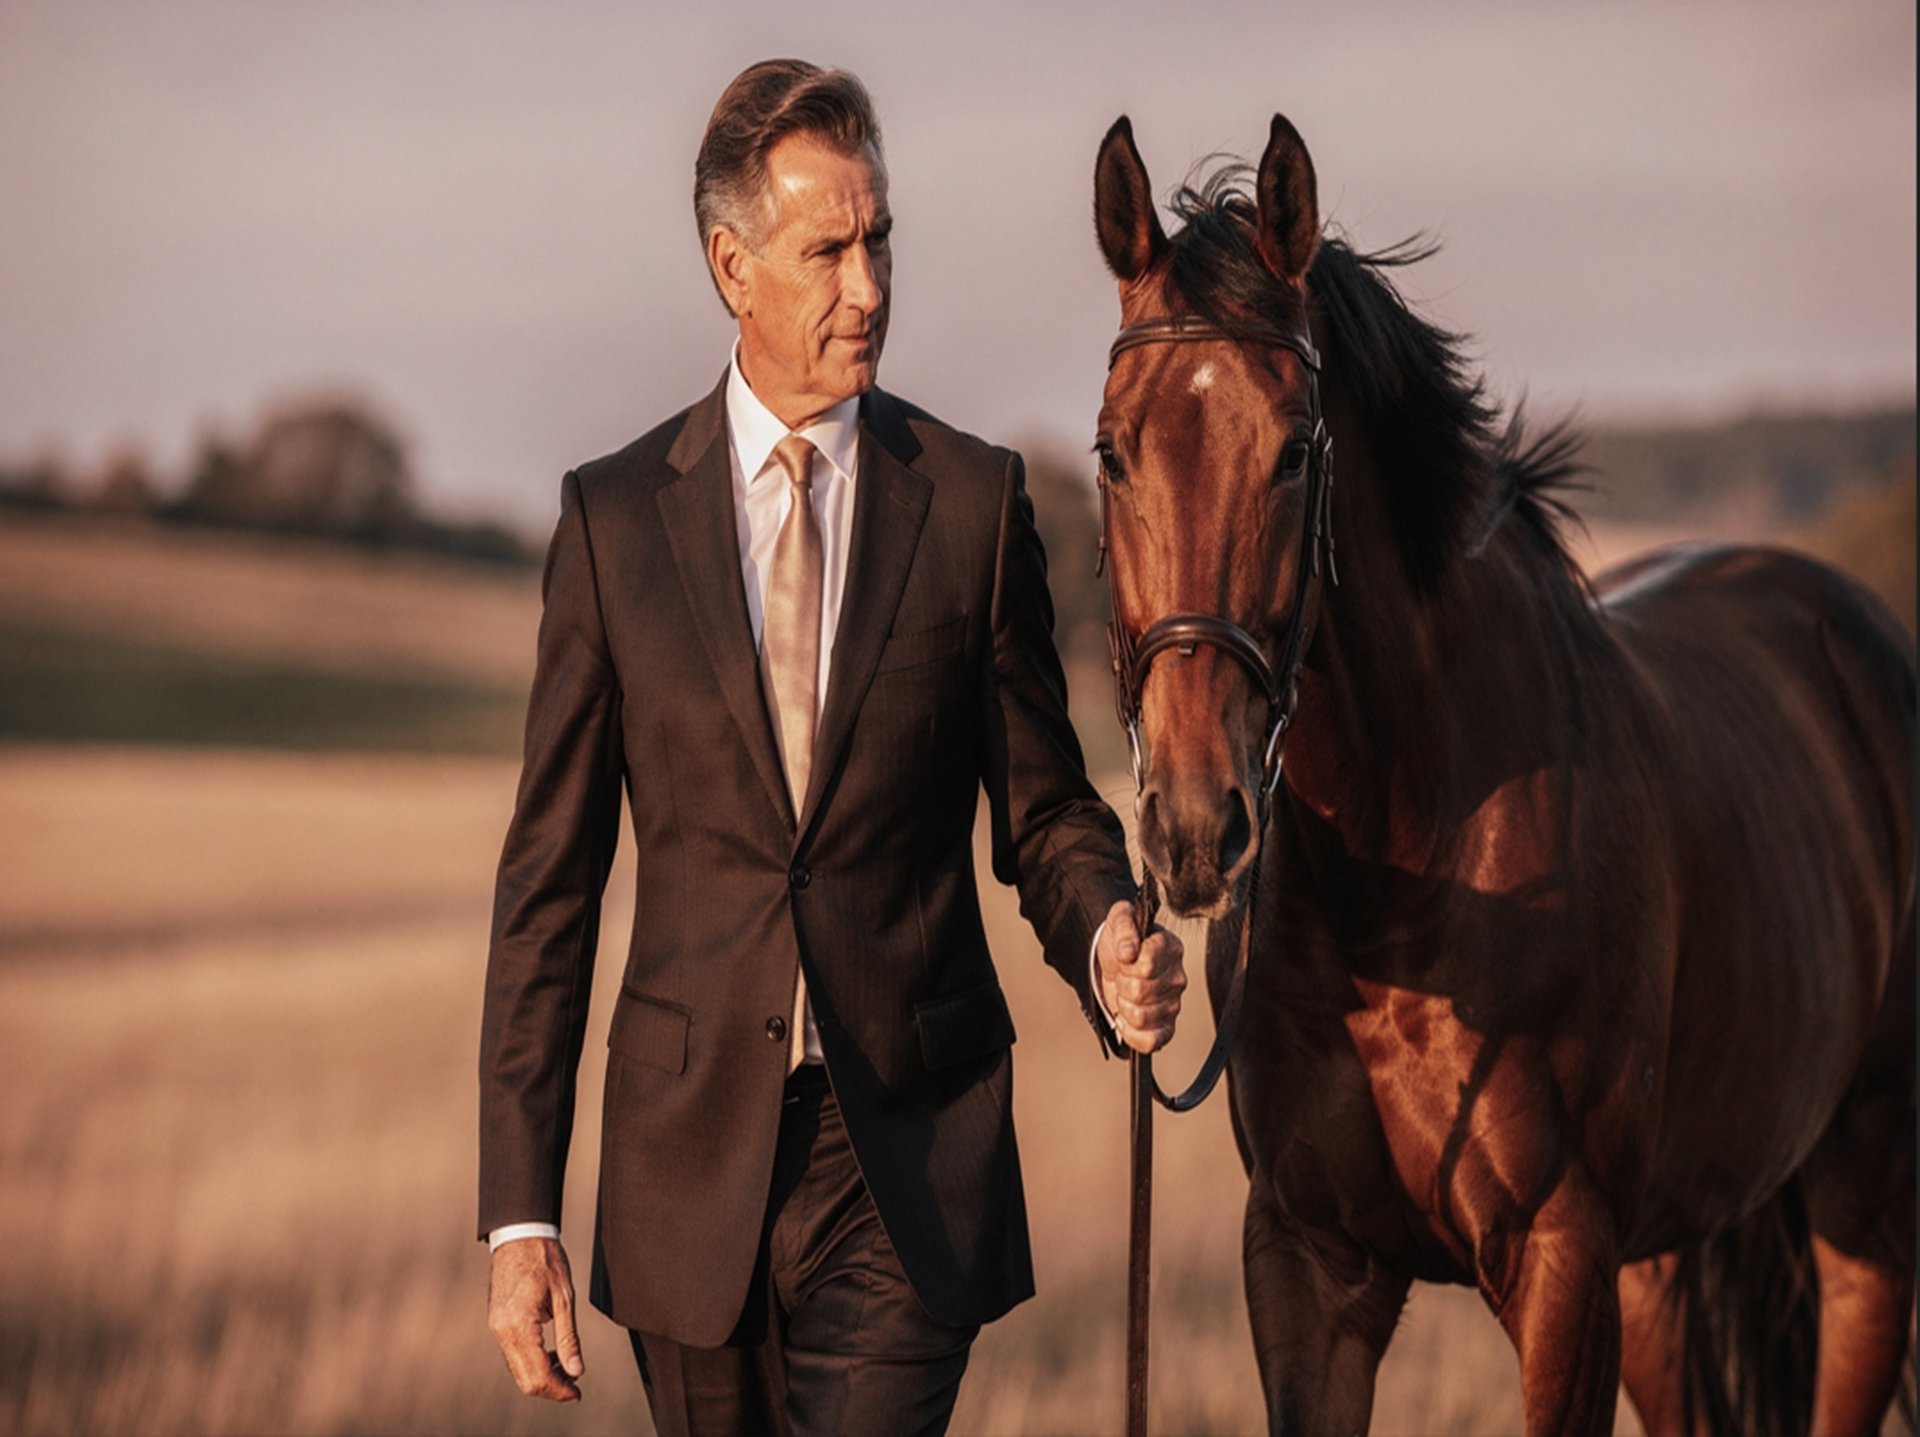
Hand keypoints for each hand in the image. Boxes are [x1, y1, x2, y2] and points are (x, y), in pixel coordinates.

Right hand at [488, 1237, 583, 1401]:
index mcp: (519, 1325)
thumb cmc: (545, 1260)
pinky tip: (551, 1354)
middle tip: (575, 1385)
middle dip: (551, 1388)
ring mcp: (496, 1328)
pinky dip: (532, 1362)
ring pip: (518, 1370)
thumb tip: (576, 1371)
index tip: (578, 1392)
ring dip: (542, 1376)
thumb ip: (569, 1338)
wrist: (520, 1236)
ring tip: (567, 1368)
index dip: (559, 1389)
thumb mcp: (565, 1298)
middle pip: (525, 1379)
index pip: (538, 1374)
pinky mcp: (497, 1324)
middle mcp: (502, 1331)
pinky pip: (514, 1354)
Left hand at [1097, 900, 1186, 1053]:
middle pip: (1140, 991)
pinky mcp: (1166, 1027)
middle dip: (1121, 983)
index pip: (1147, 964)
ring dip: (1123, 1006)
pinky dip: (1131, 1033)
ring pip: (1141, 1017)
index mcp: (1170, 948)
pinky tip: (1125, 1018)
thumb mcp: (1117, 920)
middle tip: (1123, 974)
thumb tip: (1128, 951)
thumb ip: (1124, 926)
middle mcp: (1177, 977)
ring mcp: (1174, 1004)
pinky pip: (1151, 1041)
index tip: (1124, 955)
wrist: (1115, 964)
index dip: (1127, 963)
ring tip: (1126, 992)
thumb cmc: (1121, 942)